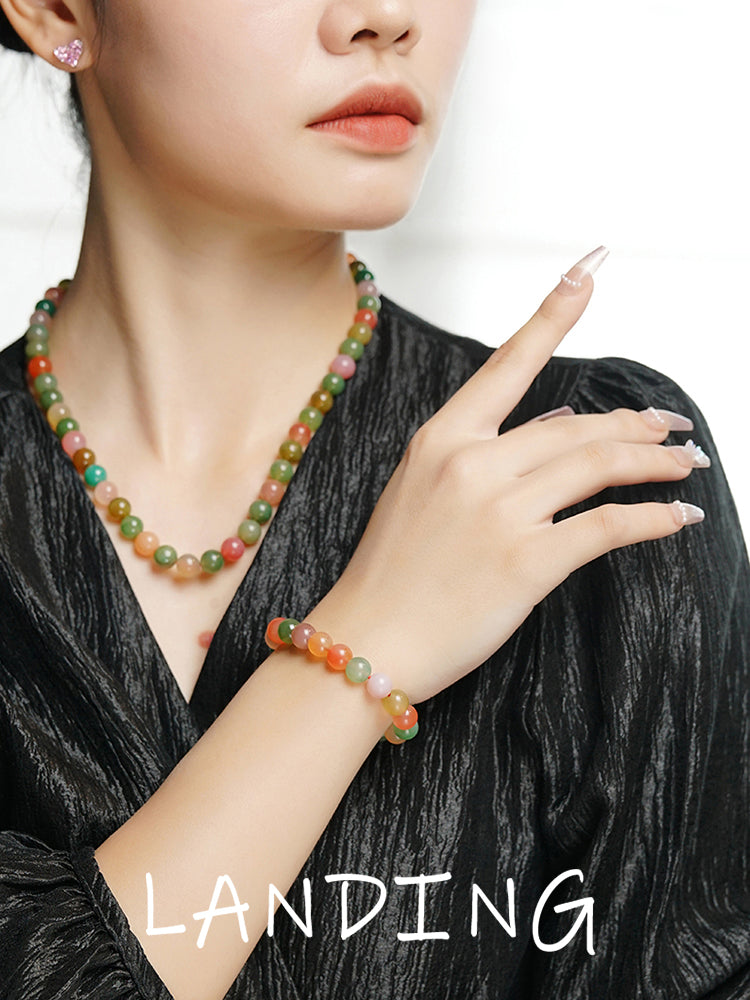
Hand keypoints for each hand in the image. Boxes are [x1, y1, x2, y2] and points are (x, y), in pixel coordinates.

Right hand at [312, 247, 704, 704]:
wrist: (367, 639)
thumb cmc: (390, 573)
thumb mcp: (420, 493)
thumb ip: (484, 455)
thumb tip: (553, 426)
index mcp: (441, 440)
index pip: (510, 363)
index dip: (553, 313)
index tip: (588, 271)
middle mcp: (473, 464)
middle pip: (577, 426)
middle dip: (636, 424)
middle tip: (670, 426)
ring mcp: (500, 511)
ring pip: (598, 464)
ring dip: (654, 463)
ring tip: (684, 464)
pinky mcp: (527, 561)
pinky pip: (606, 526)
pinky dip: (652, 518)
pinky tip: (677, 517)